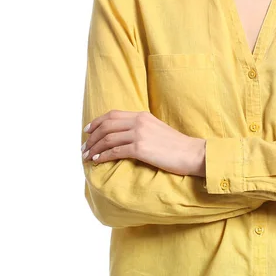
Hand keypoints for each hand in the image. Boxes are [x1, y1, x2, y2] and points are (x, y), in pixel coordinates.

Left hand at [81, 110, 205, 176]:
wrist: (191, 152)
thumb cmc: (175, 145)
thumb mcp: (156, 130)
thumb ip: (141, 128)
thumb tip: (123, 136)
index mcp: (142, 115)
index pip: (113, 115)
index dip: (96, 122)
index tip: (87, 131)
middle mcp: (139, 122)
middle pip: (107, 125)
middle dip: (91, 137)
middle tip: (83, 147)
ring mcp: (140, 134)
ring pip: (108, 139)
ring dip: (94, 148)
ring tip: (86, 156)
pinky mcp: (141, 148)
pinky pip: (115, 151)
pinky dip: (103, 156)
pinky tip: (97, 161)